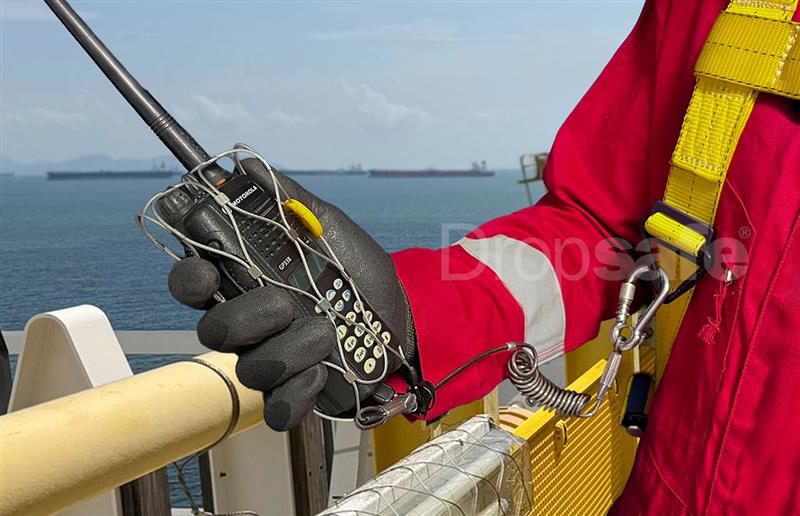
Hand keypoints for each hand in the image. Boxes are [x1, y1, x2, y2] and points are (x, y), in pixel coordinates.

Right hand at [167, 158, 415, 430]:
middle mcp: (250, 324)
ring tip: (330, 333)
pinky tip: (323, 372)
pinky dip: (299, 392)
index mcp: (247, 282)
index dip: (189, 279)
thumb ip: (287, 200)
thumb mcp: (327, 225)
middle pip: (213, 330)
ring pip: (250, 367)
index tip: (205, 270)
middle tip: (289, 303)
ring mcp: (270, 360)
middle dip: (252, 316)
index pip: (192, 283)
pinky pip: (276, 406)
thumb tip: (246, 165)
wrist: (402, 313)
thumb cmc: (358, 269)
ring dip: (294, 348)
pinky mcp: (294, 393)